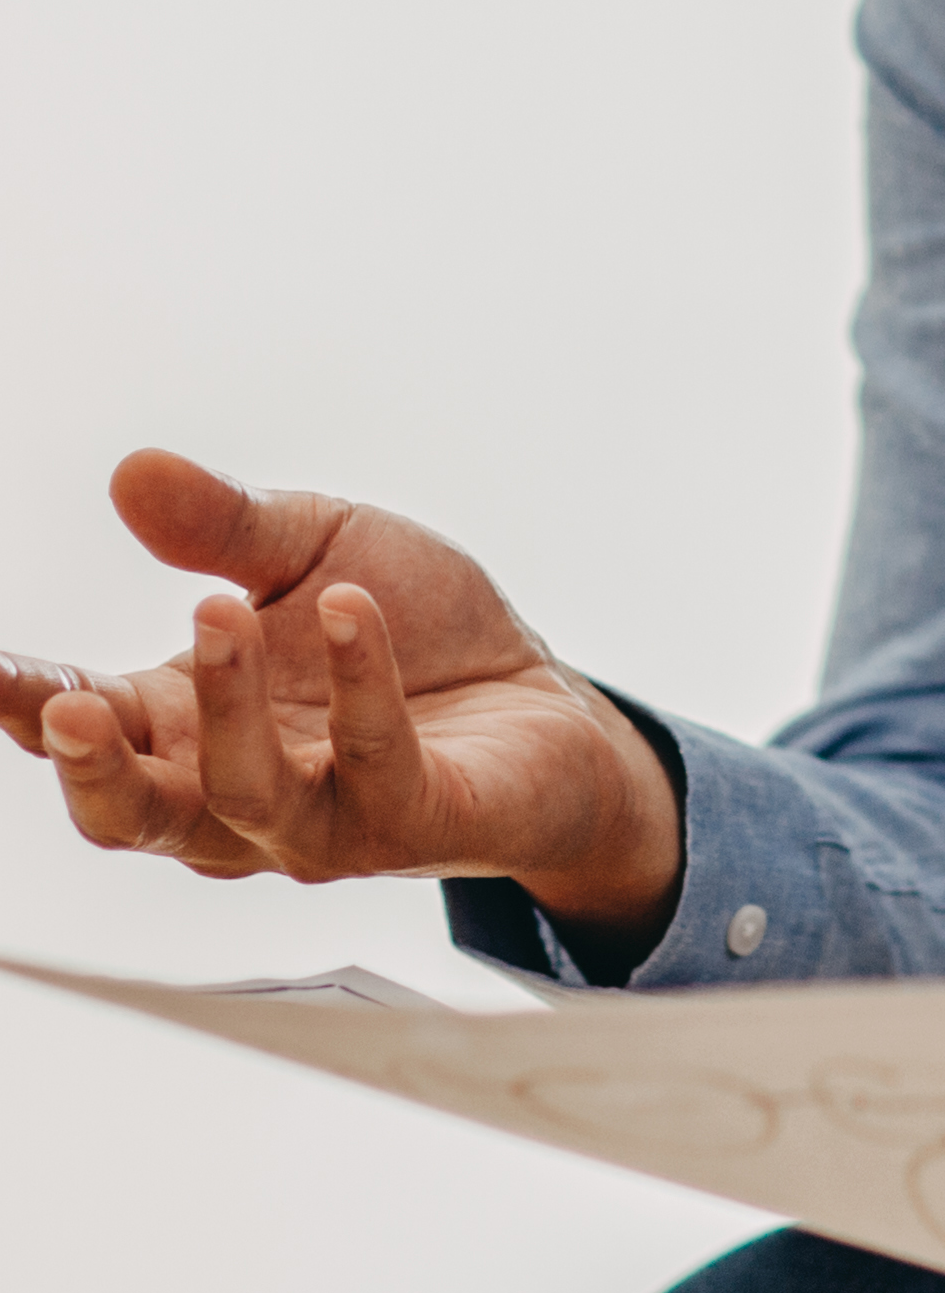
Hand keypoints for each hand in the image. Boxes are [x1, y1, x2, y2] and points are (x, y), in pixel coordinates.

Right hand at [0, 451, 682, 942]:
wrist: (544, 697)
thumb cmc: (416, 635)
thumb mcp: (316, 550)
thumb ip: (222, 525)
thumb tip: (134, 471)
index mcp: (189, 728)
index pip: (88, 729)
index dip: (26, 704)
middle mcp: (240, 792)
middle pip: (133, 817)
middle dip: (90, 768)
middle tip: (66, 706)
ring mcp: (326, 821)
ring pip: (243, 802)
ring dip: (224, 711)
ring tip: (217, 609)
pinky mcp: (417, 819)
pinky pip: (375, 766)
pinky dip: (359, 685)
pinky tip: (350, 609)